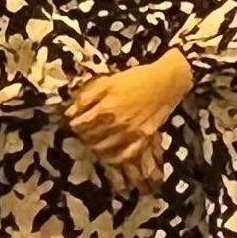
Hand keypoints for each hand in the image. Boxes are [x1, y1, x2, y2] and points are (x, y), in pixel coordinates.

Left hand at [67, 54, 194, 177]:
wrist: (166, 81)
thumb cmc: (136, 78)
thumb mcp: (108, 81)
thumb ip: (87, 97)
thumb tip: (70, 112)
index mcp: (105, 109)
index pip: (80, 125)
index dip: (74, 125)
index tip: (75, 122)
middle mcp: (116, 124)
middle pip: (90, 138)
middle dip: (83, 136)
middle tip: (84, 132)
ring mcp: (131, 133)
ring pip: (104, 149)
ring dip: (95, 147)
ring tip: (94, 141)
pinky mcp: (144, 138)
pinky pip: (126, 155)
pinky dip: (115, 158)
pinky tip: (109, 156)